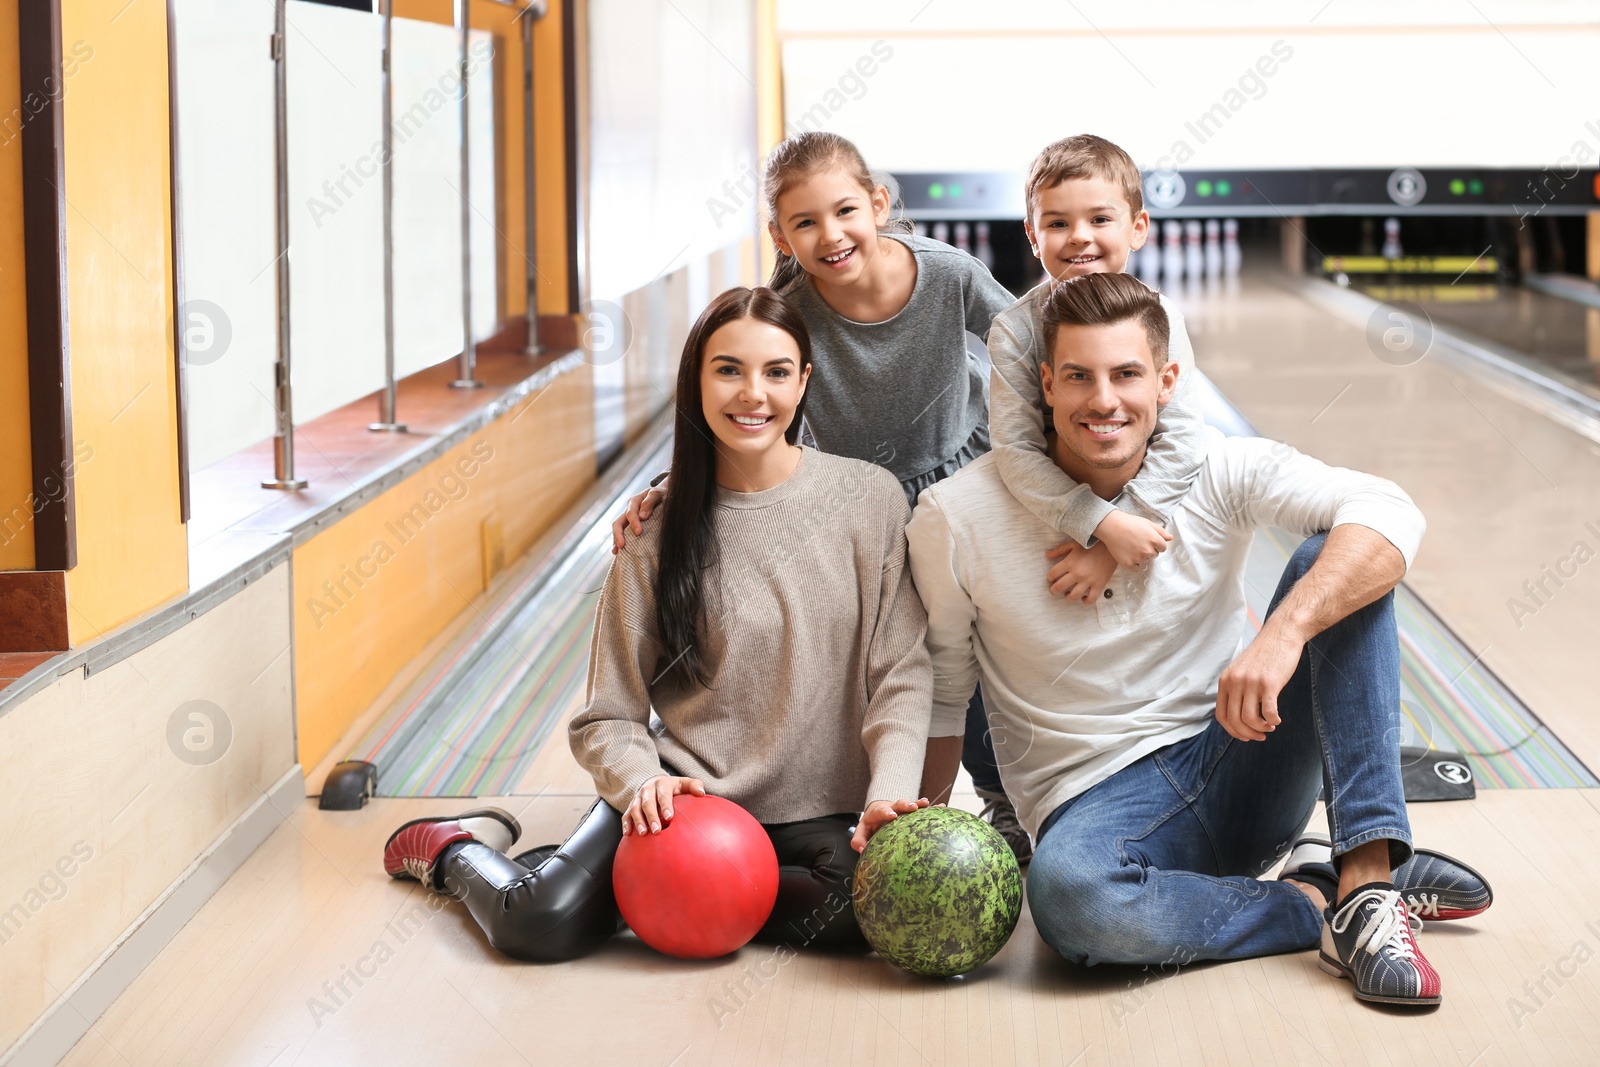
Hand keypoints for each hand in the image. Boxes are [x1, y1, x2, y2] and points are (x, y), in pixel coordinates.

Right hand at [610, 485, 666, 553]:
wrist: (665, 494)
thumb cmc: (662, 494)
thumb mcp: (658, 494)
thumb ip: (650, 502)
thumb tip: (642, 516)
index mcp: (635, 501)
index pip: (631, 513)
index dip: (634, 523)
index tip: (639, 532)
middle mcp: (629, 509)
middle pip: (618, 522)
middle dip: (619, 534)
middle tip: (622, 545)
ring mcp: (628, 518)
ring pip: (618, 529)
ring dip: (616, 540)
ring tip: (616, 551)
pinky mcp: (630, 525)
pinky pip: (623, 533)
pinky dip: (619, 541)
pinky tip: (618, 552)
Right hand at [621, 775, 705, 834]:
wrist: (654, 783)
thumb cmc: (673, 787)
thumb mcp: (684, 783)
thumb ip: (694, 786)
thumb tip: (701, 793)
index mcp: (662, 783)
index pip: (663, 794)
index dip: (665, 805)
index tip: (669, 817)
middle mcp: (647, 789)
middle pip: (647, 803)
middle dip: (651, 817)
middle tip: (657, 830)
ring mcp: (637, 798)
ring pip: (634, 809)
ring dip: (638, 821)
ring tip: (643, 834)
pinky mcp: (630, 806)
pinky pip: (625, 815)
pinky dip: (626, 824)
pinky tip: (628, 834)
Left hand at [851, 797, 929, 852]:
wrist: (880, 812)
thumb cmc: (871, 825)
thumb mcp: (862, 831)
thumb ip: (858, 840)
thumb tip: (862, 850)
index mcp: (878, 812)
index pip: (881, 811)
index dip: (886, 812)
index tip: (892, 816)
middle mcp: (892, 808)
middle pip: (898, 804)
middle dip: (905, 805)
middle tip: (912, 807)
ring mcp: (903, 809)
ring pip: (912, 805)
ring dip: (919, 804)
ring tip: (926, 803)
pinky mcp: (912, 812)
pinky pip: (923, 810)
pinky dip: (932, 809)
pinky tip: (942, 807)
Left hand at [1044, 540, 1116, 601]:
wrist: (1112, 546)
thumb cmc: (1092, 544)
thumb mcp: (1073, 544)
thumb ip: (1059, 550)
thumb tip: (1047, 555)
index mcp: (1069, 562)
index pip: (1052, 574)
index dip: (1050, 577)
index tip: (1052, 578)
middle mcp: (1077, 573)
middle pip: (1059, 587)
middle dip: (1053, 590)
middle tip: (1054, 589)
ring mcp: (1088, 581)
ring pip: (1073, 596)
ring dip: (1067, 597)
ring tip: (1067, 593)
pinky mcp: (1099, 585)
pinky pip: (1090, 599)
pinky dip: (1085, 601)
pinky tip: (1083, 598)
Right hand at [1093, 510, 1171, 568]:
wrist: (1110, 526)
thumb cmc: (1129, 522)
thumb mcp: (1147, 523)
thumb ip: (1161, 531)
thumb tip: (1171, 538)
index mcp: (1155, 540)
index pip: (1163, 548)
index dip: (1156, 543)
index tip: (1147, 539)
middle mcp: (1148, 551)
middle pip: (1154, 555)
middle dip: (1148, 550)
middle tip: (1137, 542)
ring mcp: (1138, 558)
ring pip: (1145, 561)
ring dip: (1140, 556)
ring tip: (1131, 546)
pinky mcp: (1128, 564)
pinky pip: (1136, 568)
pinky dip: (1133, 564)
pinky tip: (1128, 555)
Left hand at [1215, 620, 1305, 741]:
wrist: (1281, 634)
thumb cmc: (1264, 655)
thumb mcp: (1241, 670)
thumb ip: (1236, 689)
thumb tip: (1239, 717)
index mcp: (1225, 680)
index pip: (1221, 715)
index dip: (1232, 730)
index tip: (1244, 736)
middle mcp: (1235, 682)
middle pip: (1235, 720)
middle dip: (1247, 734)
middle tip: (1260, 736)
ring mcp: (1251, 682)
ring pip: (1249, 719)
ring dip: (1261, 728)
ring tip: (1270, 727)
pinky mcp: (1269, 683)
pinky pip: (1268, 712)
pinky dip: (1273, 720)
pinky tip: (1277, 719)